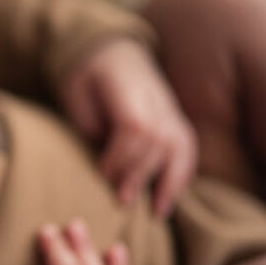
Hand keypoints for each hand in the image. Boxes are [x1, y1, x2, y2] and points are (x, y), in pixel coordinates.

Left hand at [60, 39, 196, 215]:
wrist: (109, 53)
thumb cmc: (86, 79)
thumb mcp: (77, 96)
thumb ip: (93, 126)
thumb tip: (106, 165)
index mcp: (128, 88)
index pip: (136, 126)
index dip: (121, 155)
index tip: (102, 173)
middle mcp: (157, 98)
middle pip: (159, 140)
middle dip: (141, 174)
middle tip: (122, 200)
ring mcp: (171, 108)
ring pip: (181, 146)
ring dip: (169, 182)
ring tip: (156, 211)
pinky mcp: (176, 119)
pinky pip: (187, 148)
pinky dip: (182, 175)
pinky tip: (170, 198)